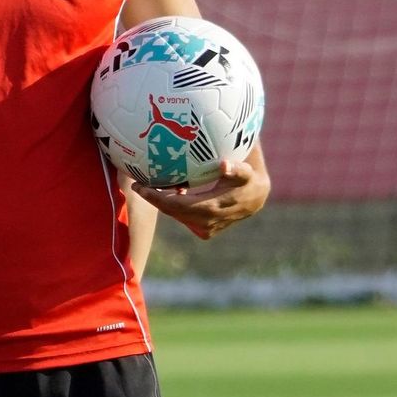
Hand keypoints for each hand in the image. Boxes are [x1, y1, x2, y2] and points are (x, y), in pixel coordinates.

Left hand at [130, 158, 268, 238]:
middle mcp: (206, 223)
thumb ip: (237, 169)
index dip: (156, 197)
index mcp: (212, 209)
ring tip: (151, 186)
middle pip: (172, 212)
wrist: (256, 198)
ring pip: (177, 216)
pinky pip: (184, 219)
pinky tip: (172, 193)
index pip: (176, 206)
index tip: (140, 186)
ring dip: (163, 203)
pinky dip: (175, 208)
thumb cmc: (249, 179)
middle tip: (140, 184)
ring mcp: (206, 229)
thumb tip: (224, 165)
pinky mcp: (206, 231)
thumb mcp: (246, 172)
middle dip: (154, 200)